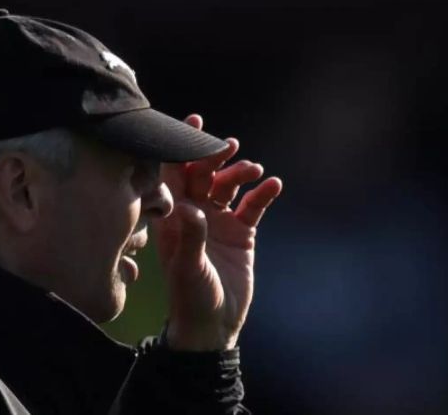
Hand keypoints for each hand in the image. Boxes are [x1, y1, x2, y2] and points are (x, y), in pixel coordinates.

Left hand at [153, 114, 282, 350]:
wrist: (214, 324)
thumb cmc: (191, 298)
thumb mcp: (189, 269)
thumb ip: (191, 237)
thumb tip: (189, 207)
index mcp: (174, 217)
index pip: (174, 175)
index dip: (181, 148)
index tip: (193, 123)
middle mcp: (195, 213)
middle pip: (203, 173)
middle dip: (214, 155)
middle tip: (229, 145)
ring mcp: (219, 221)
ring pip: (228, 185)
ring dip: (240, 172)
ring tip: (254, 169)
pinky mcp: (241, 232)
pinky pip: (253, 205)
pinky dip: (263, 194)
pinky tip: (273, 185)